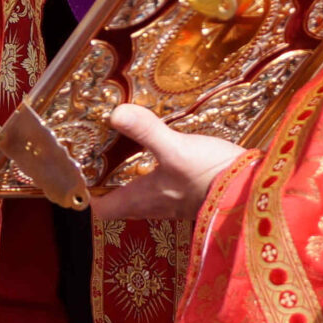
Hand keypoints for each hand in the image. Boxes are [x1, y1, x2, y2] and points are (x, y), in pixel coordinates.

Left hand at [87, 105, 247, 221]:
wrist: (253, 190)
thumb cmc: (211, 176)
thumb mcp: (177, 148)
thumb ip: (146, 131)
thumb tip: (114, 113)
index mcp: (141, 199)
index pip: (100, 210)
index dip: (82, 198)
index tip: (69, 178)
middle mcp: (152, 206)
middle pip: (117, 202)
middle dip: (102, 185)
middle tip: (90, 158)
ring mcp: (172, 201)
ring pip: (138, 194)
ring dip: (126, 178)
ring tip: (116, 151)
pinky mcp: (190, 193)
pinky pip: (160, 186)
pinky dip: (150, 172)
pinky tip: (155, 152)